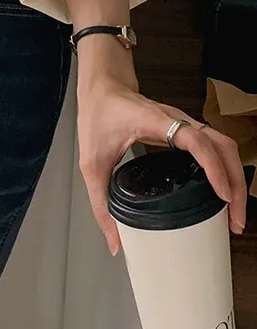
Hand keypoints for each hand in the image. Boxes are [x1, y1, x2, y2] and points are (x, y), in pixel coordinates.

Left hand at [77, 47, 247, 255]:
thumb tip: (114, 241)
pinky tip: (221, 192)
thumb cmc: (99, 114)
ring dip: (234, 176)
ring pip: (223, 146)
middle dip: (235, 182)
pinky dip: (224, 168)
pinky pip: (214, 147)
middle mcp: (177, 121)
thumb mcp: (92, 163)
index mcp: (156, 123)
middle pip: (222, 146)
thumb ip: (100, 204)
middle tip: (235, 218)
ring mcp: (183, 124)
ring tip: (234, 212)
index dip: (214, 168)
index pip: (197, 140)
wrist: (101, 87)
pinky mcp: (184, 130)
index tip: (223, 196)